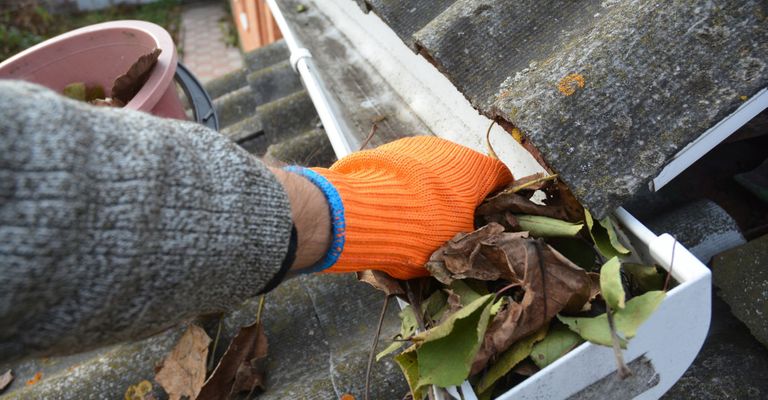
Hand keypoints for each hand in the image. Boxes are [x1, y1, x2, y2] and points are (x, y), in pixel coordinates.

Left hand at [307, 136, 511, 278]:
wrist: (362, 212)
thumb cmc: (422, 231)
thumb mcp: (456, 246)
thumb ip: (471, 239)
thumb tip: (475, 241)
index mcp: (476, 169)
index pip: (502, 178)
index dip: (500, 200)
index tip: (491, 219)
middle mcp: (450, 149)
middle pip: (465, 174)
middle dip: (461, 198)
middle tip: (451, 226)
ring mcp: (416, 146)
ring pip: (433, 170)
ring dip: (431, 191)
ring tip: (415, 220)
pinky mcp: (387, 150)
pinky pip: (405, 170)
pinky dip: (405, 186)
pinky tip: (393, 209)